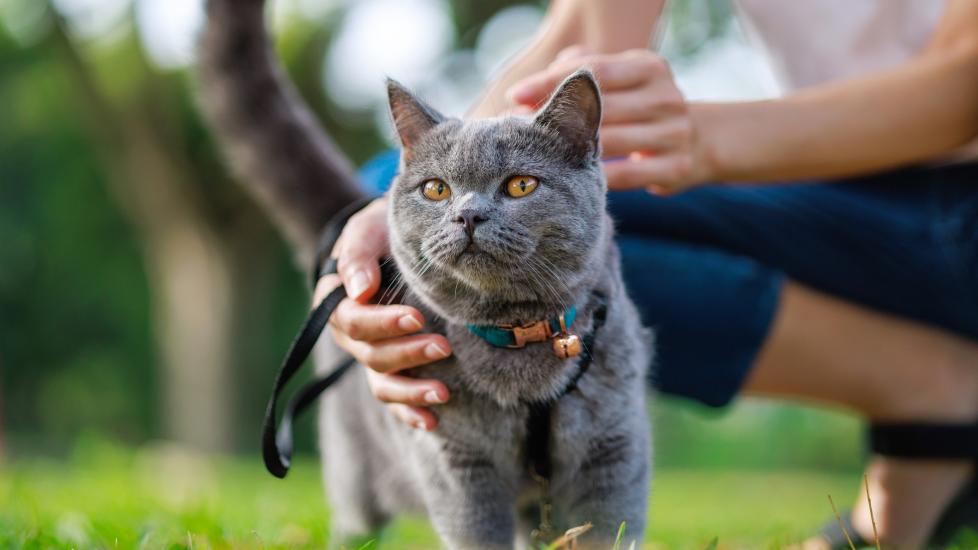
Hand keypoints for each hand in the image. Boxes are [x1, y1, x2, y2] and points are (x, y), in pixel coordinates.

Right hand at [315, 196, 452, 429]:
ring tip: (443, 393)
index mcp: (337, 299)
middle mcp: (351, 333)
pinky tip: (433, 419)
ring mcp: (371, 353)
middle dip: (407, 353)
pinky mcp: (393, 367)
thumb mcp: (370, 226)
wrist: (407, 235)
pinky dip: (410, 412)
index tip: (417, 317)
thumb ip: (359, 252)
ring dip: (411, 391)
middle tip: (443, 346)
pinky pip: (393, 398)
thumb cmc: (386, 228)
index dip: (383, 323)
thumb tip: (360, 290)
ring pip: (381, 383)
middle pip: (370, 355)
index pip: (353, 321)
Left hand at [507, 48, 710, 194]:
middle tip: (517, 130)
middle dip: (555, 119)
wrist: (696, 141)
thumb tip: (538, 81)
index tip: (515, 95)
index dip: (552, 81)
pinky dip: (596, 178)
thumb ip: (583, 69)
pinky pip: (626, 175)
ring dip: (569, 151)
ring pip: (611, 142)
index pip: (594, 70)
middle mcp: (666, 97)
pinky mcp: (676, 167)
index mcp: (650, 67)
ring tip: (535, 156)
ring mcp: (675, 133)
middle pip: (600, 107)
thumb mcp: (622, 79)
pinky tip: (569, 180)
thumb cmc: (639, 107)